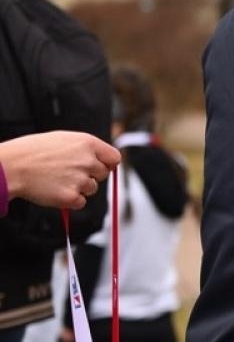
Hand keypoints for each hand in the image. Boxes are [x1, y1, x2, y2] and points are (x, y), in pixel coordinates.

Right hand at [0, 131, 120, 209]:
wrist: (12, 166)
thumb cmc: (32, 151)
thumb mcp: (62, 139)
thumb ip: (85, 148)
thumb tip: (103, 159)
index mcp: (87, 143)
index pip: (114, 158)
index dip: (108, 163)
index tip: (101, 166)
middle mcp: (88, 161)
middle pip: (103, 175)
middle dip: (90, 175)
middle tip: (69, 172)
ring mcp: (80, 179)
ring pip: (92, 189)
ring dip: (79, 188)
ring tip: (57, 179)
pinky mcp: (71, 196)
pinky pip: (81, 202)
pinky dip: (70, 200)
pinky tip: (55, 189)